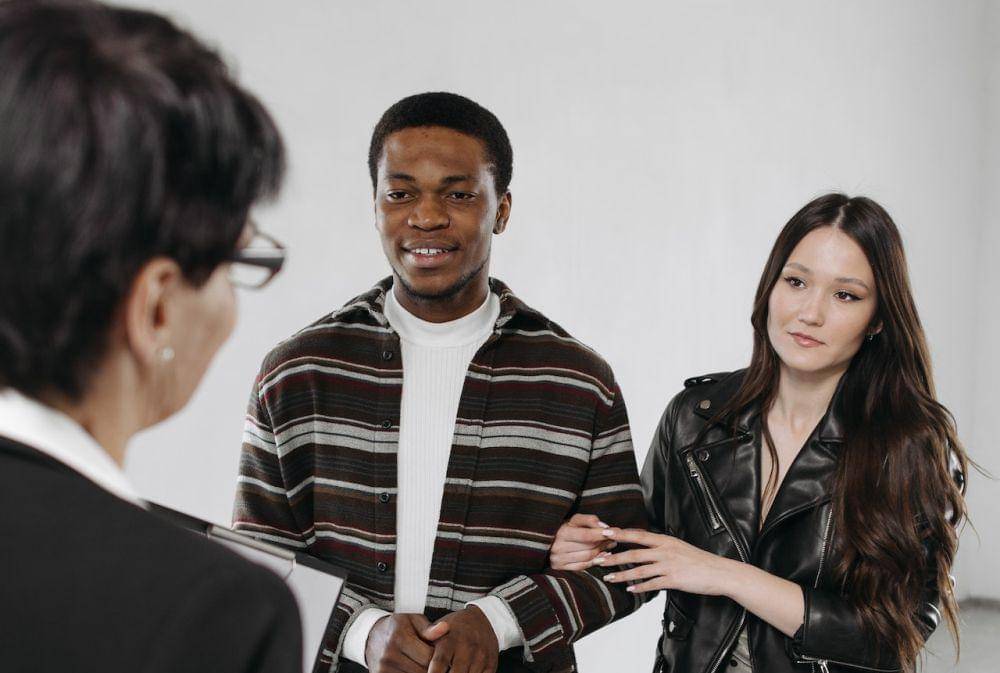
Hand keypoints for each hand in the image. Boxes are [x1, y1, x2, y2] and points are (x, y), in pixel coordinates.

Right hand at [365, 613, 449, 672]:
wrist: (372, 635)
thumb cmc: (397, 627)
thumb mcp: (413, 620)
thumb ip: (429, 628)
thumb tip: (445, 629)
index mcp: (398, 637)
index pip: (427, 656)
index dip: (438, 656)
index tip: (439, 653)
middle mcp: (389, 654)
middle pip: (421, 670)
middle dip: (431, 667)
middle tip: (434, 661)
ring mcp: (383, 668)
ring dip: (422, 672)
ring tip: (423, 663)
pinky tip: (414, 668)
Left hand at [427, 605, 498, 672]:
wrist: (483, 620)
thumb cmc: (454, 629)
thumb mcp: (439, 630)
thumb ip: (427, 643)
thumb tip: (413, 662)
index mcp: (450, 640)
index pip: (440, 662)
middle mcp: (467, 648)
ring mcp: (481, 656)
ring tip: (452, 672)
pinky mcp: (491, 664)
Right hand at [549, 513, 617, 570]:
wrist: (547, 541)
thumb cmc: (565, 528)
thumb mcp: (574, 519)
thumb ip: (589, 520)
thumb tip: (604, 526)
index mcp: (562, 532)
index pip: (586, 535)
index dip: (600, 534)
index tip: (613, 532)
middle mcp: (558, 547)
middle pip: (588, 547)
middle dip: (603, 543)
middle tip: (614, 538)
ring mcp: (559, 559)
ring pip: (587, 557)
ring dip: (602, 552)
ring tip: (609, 546)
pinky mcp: (560, 567)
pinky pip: (582, 566)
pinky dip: (594, 562)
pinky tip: (602, 557)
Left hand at [595, 528, 739, 595]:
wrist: (719, 572)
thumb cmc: (699, 560)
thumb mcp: (679, 547)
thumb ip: (661, 546)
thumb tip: (645, 545)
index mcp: (665, 540)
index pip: (638, 535)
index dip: (620, 534)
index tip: (603, 532)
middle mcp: (665, 550)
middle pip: (633, 553)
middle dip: (614, 557)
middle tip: (597, 559)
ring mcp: (669, 565)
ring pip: (639, 570)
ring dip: (621, 575)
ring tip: (608, 577)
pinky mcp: (674, 579)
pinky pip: (652, 584)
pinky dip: (639, 587)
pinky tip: (629, 589)